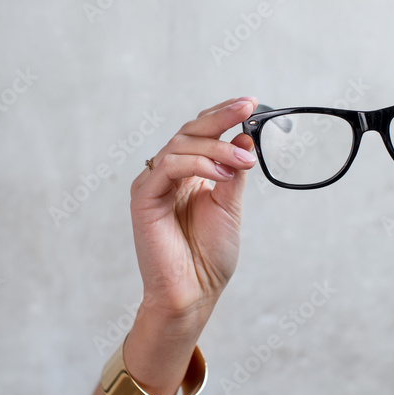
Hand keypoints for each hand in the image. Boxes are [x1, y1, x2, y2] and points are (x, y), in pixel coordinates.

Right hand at [128, 97, 259, 329]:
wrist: (194, 292)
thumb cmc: (209, 255)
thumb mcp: (230, 205)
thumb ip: (234, 171)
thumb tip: (245, 136)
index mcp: (188, 174)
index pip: (201, 132)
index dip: (223, 114)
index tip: (250, 102)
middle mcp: (167, 174)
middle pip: (190, 131)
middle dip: (220, 118)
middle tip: (247, 109)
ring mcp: (153, 184)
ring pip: (181, 145)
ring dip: (216, 148)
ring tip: (243, 161)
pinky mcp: (144, 198)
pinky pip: (168, 166)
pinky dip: (197, 164)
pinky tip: (221, 172)